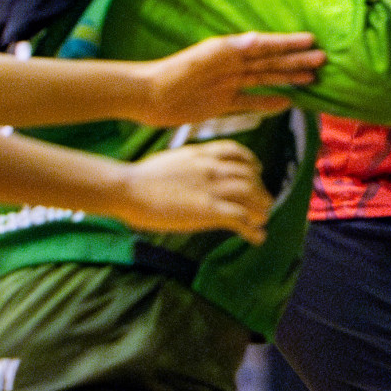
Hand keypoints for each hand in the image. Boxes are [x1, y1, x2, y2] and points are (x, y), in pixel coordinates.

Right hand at [112, 141, 273, 243]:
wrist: (127, 187)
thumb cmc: (139, 178)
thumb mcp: (171, 161)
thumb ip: (189, 165)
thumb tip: (191, 173)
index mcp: (202, 153)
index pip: (236, 152)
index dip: (252, 162)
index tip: (257, 170)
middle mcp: (212, 167)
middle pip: (249, 175)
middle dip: (260, 189)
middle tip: (263, 202)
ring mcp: (212, 188)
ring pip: (251, 195)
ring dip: (261, 209)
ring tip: (262, 219)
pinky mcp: (209, 209)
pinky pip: (240, 218)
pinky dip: (253, 229)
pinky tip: (257, 237)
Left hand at [136, 32, 325, 125]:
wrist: (147, 98)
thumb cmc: (173, 73)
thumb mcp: (202, 58)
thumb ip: (230, 50)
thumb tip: (259, 38)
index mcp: (230, 51)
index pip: (266, 46)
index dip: (287, 43)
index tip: (311, 40)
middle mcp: (233, 65)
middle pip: (271, 62)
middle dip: (296, 60)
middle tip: (322, 59)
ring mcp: (230, 85)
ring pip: (266, 80)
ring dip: (288, 78)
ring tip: (312, 77)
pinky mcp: (222, 104)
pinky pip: (252, 102)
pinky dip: (269, 102)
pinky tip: (287, 102)